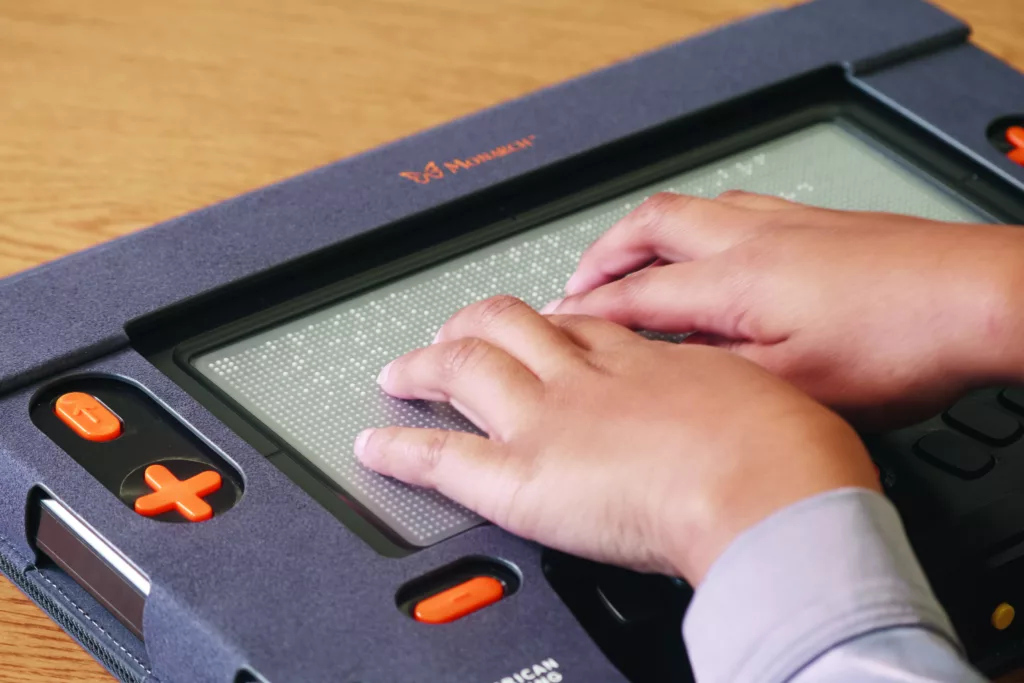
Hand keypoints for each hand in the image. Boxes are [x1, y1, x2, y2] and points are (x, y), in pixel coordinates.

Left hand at [355, 296, 875, 583]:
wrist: (774, 491)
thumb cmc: (793, 455)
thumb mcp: (771, 405)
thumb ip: (731, 408)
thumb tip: (740, 421)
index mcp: (648, 360)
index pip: (582, 326)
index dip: (551, 322)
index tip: (539, 323)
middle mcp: (589, 377)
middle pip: (514, 327)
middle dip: (478, 325)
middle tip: (459, 332)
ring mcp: (550, 418)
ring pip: (469, 368)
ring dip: (429, 364)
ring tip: (404, 369)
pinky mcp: (524, 475)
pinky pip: (443, 456)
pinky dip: (401, 449)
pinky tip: (373, 445)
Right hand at [547, 192, 1023, 427]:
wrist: (977, 298)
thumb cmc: (899, 343)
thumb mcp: (793, 384)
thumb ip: (717, 373)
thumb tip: (664, 369)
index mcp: (734, 281)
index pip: (636, 293)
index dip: (588, 311)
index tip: (556, 324)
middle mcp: (750, 238)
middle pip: (650, 226)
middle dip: (602, 254)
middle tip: (578, 280)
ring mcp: (783, 223)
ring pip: (691, 209)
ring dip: (645, 232)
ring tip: (628, 256)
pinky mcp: (814, 223)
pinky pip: (732, 209)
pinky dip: (697, 225)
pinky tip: (712, 244)